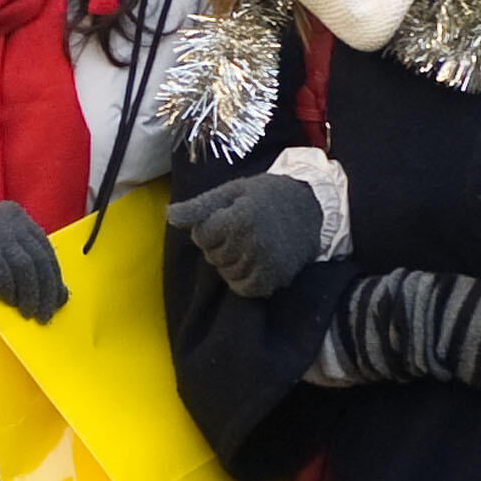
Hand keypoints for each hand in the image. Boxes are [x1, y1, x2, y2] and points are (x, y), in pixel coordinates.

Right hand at [0, 194, 68, 322]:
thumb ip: (17, 252)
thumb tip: (43, 283)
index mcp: (18, 218)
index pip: (46, 249)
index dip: (54, 277)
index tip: (57, 298)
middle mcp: (11, 222)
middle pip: (39, 260)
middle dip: (46, 290)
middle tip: (46, 312)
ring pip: (25, 268)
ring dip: (30, 295)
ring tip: (29, 313)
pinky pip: (2, 273)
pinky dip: (8, 291)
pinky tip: (9, 302)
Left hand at [168, 173, 323, 297]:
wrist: (312, 206)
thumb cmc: (266, 195)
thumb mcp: (232, 191)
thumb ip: (200, 206)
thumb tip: (169, 217)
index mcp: (240, 217)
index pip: (201, 235)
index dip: (208, 228)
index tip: (224, 218)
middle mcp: (253, 242)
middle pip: (212, 255)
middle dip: (219, 244)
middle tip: (240, 230)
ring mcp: (265, 262)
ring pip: (225, 273)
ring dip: (229, 262)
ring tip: (248, 244)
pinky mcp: (276, 276)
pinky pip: (244, 288)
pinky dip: (242, 279)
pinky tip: (251, 262)